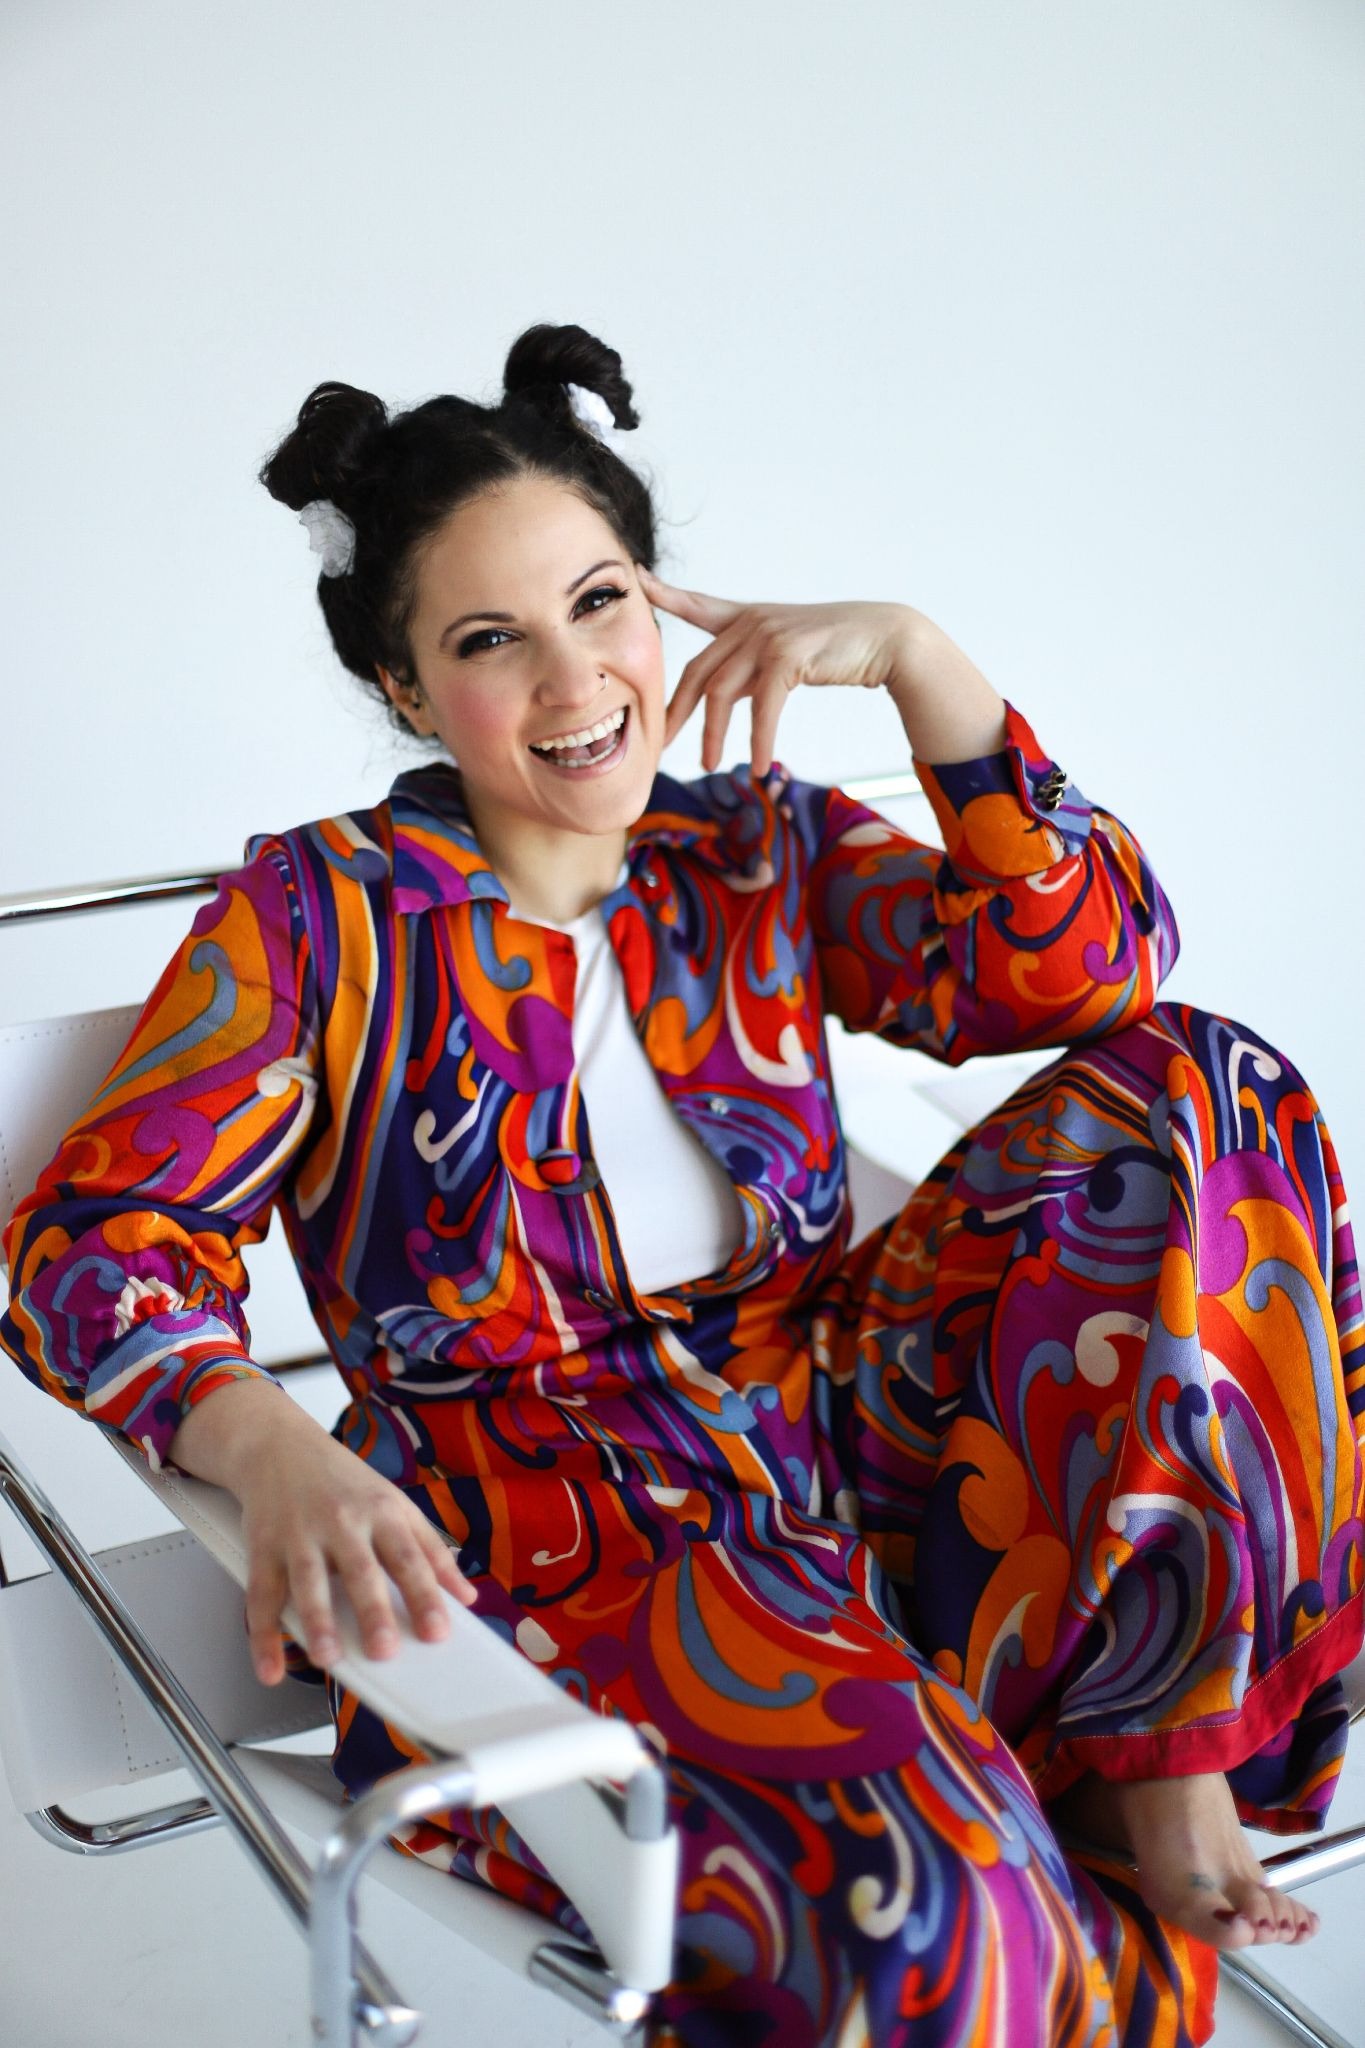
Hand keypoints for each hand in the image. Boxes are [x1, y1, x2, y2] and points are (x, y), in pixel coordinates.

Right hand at [168, 1381, 477, 1685]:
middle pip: (360, 1570)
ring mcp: (300, 1534)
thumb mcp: (395, 1504)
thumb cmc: (343, 1482)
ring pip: (308, 1581)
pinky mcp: (263, 1547)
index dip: (425, 1596)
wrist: (280, 1445)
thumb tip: (467, 1597)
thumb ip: (431, 1550)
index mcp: (382, 1512)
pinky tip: (270, 1667)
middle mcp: (342, 1522)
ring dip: (317, 1621)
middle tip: (384, 1650)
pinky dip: (263, 1636)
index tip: (438, 1632)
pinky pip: (262, 1595)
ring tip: (328, 1657)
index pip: (409, 1558)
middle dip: (372, 1610)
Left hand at [641, 565, 913, 775]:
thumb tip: (722, 700)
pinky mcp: (787, 655)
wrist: (886, 638)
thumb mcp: (785, 653)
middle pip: (698, 670)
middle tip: (659, 744)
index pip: (699, 605)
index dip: (668, 595)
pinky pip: (762, 707)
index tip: (640, 579)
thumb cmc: (839, 649)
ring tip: (708, 764)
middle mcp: (751, 621)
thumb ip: (750, 669)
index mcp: (748, 617)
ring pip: (721, 692)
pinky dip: (757, 739)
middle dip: (676, 710)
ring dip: (713, 734)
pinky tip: (756, 763)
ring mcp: (767, 635)